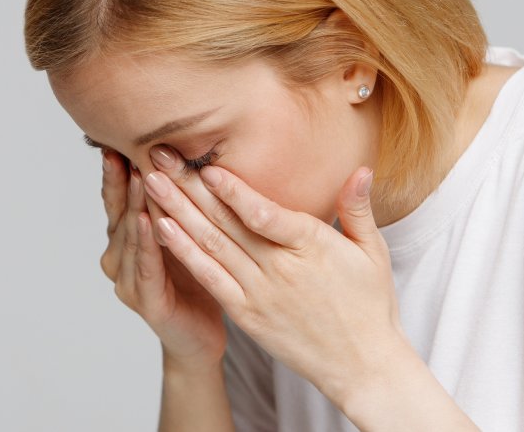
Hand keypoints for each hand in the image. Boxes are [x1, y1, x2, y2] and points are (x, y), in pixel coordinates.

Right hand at [98, 150, 226, 373]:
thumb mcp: (182, 233)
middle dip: (121, 181)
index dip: (115, 173)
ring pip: (130, 237)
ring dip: (133, 205)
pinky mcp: (146, 301)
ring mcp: (128, 281)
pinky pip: (146, 267)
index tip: (115, 142)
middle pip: (119, 213)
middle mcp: (120, 258)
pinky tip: (146, 221)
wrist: (200, 333)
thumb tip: (180, 157)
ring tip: (135, 176)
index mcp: (127, 240)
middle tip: (121, 150)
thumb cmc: (192, 276)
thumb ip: (173, 204)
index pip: (118, 200)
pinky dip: (146, 244)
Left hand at [145, 145, 407, 404]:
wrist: (361, 365)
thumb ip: (357, 209)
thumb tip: (362, 169)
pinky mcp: (246, 314)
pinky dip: (184, 254)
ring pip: (211, 245)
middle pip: (226, 222)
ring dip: (177, 212)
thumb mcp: (372, 253)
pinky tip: (163, 230)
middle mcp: (279, 268)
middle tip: (160, 157)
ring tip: (151, 184)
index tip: (204, 165)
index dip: (231, 189)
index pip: (263, 213)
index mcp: (311, 246)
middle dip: (189, 186)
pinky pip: (210, 279)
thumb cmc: (369, 305)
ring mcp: (259, 293)